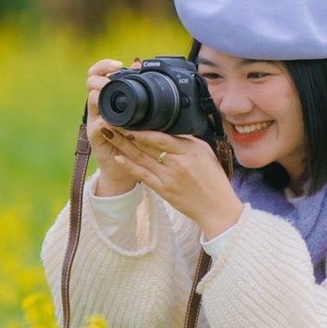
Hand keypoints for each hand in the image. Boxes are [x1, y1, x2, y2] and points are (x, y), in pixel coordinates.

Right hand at [85, 59, 140, 195]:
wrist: (126, 168)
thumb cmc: (134, 140)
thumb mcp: (140, 114)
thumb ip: (139, 92)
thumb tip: (141, 64)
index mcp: (108, 98)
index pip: (97, 73)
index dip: (104, 65)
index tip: (119, 64)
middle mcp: (98, 107)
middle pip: (90, 83)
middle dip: (100, 78)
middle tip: (112, 80)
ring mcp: (94, 121)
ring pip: (91, 102)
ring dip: (101, 97)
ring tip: (112, 96)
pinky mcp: (95, 138)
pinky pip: (96, 127)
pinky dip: (104, 123)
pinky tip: (113, 121)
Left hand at [107, 128, 242, 239]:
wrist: (217, 208)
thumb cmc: (214, 180)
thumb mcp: (206, 154)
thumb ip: (188, 141)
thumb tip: (171, 128)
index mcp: (190, 151)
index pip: (161, 136)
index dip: (142, 128)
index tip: (128, 119)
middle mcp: (178, 163)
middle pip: (147, 145)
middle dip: (126, 132)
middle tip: (111, 122)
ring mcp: (169, 177)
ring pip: (141, 158)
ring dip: (123, 146)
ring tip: (109, 135)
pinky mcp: (164, 190)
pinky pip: (143, 175)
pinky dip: (129, 166)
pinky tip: (118, 158)